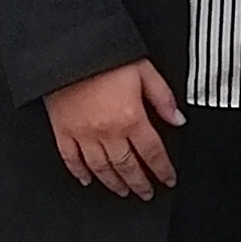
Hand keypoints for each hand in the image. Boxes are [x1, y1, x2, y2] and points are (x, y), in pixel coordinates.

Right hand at [46, 56, 180, 197]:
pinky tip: (87, 179)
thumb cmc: (106, 55)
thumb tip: (178, 119)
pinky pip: (71, 159)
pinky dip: (79, 173)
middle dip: (140, 183)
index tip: (168, 179)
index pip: (152, 153)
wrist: (69, 47)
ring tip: (124, 191)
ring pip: (101, 168)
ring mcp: (82, 134)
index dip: (162, 170)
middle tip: (146, 193)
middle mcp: (107, 131)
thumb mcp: (145, 70)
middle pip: (128, 167)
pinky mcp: (62, 131)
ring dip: (114, 183)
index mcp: (131, 117)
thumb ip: (163, 98)